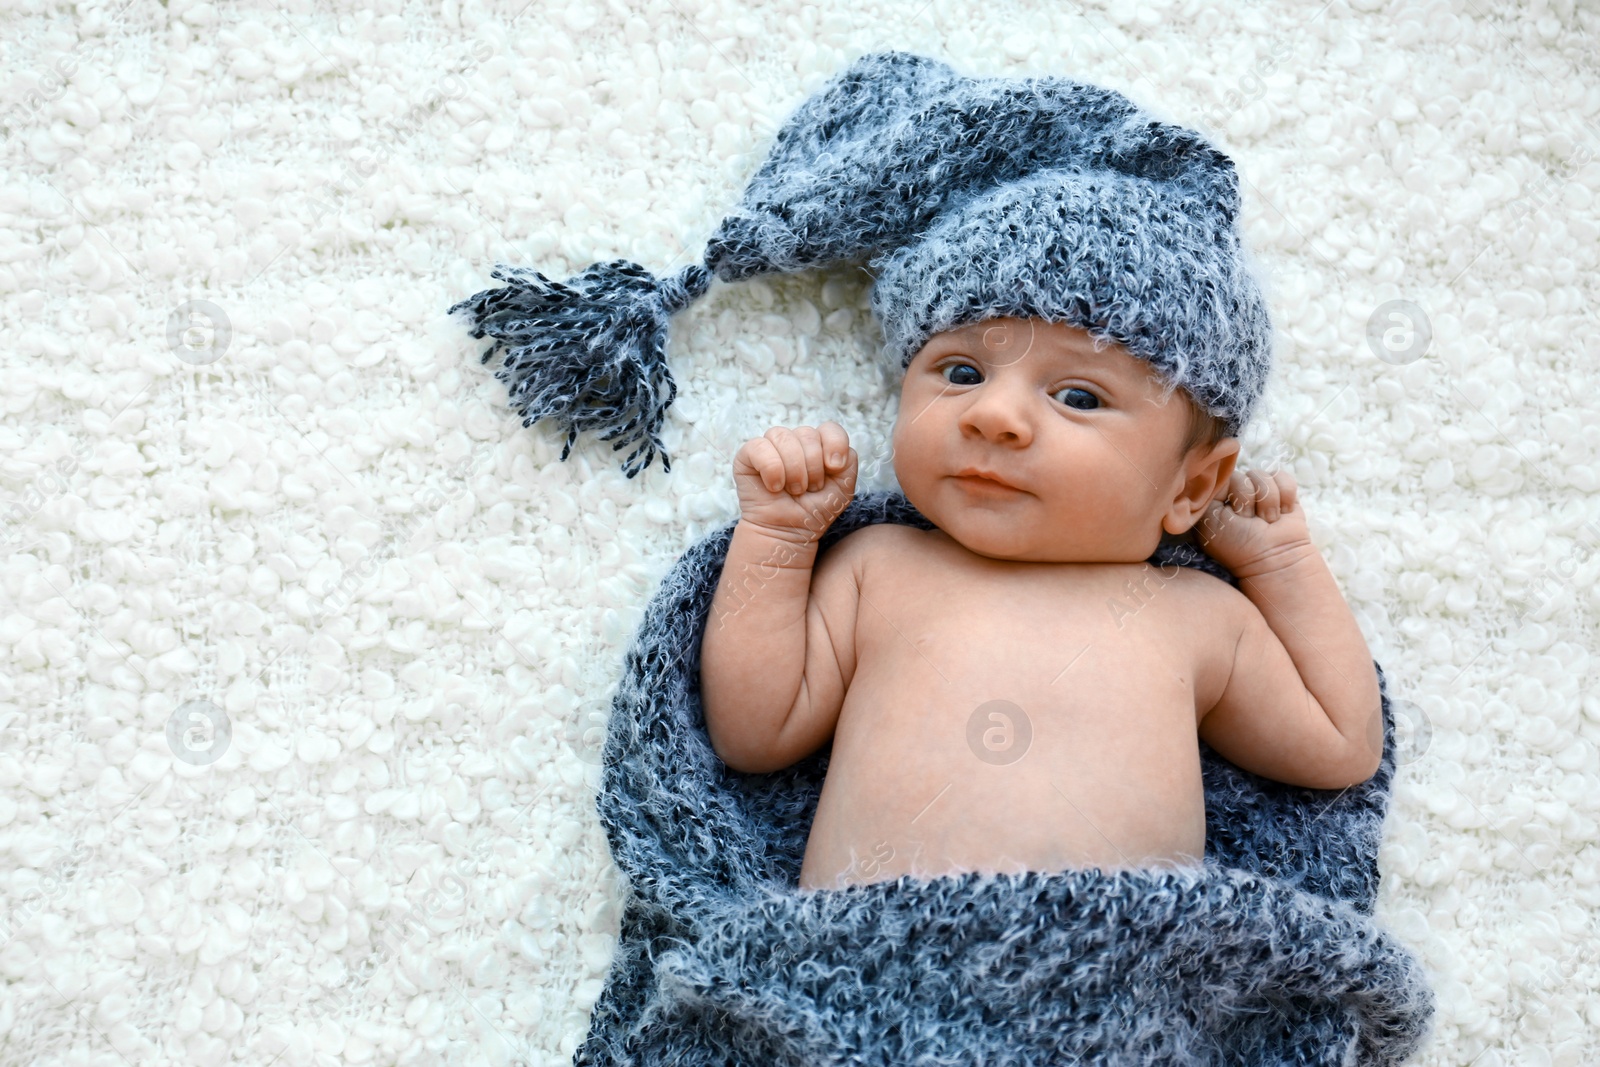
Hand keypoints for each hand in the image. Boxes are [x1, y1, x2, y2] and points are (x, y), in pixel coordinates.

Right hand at [733, 422, 857, 543]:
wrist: (788, 533)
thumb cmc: (813, 511)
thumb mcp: (843, 489)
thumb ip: (849, 463)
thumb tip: (833, 452)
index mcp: (818, 445)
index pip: (830, 428)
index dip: (834, 445)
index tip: (834, 468)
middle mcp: (794, 442)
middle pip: (808, 434)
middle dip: (813, 467)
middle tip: (808, 489)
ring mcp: (770, 447)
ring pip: (784, 437)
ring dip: (793, 470)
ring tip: (793, 490)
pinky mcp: (748, 455)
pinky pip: (759, 446)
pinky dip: (771, 469)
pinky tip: (774, 487)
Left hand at [1195, 467, 1313, 576]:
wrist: (1273, 559)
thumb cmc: (1237, 545)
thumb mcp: (1211, 519)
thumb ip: (1209, 491)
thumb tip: (1222, 472)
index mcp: (1216, 499)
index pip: (1217, 477)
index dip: (1225, 495)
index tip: (1230, 516)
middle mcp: (1237, 493)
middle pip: (1239, 475)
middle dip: (1246, 501)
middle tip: (1249, 523)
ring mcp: (1260, 491)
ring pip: (1261, 475)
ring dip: (1266, 502)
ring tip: (1267, 521)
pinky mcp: (1283, 491)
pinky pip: (1282, 476)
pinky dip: (1285, 495)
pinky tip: (1283, 513)